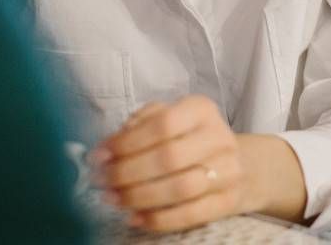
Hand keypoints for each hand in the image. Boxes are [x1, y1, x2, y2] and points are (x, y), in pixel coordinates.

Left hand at [93, 96, 250, 232]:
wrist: (231, 162)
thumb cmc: (188, 138)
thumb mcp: (167, 118)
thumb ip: (139, 125)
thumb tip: (107, 147)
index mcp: (201, 109)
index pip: (162, 124)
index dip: (127, 142)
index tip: (99, 156)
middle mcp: (219, 137)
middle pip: (170, 157)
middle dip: (128, 172)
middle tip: (102, 181)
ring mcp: (229, 170)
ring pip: (181, 188)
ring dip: (140, 196)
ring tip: (114, 199)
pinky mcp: (229, 200)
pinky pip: (192, 215)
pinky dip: (159, 220)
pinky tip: (135, 218)